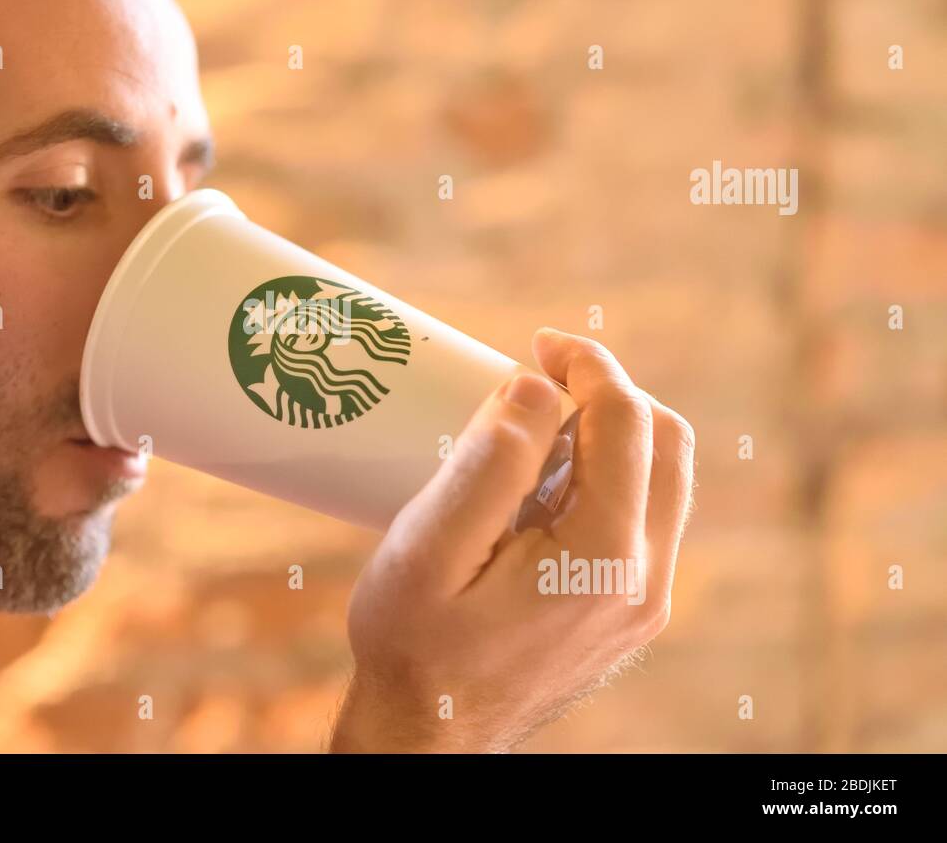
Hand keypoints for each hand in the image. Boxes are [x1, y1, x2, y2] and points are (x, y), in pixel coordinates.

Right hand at [329, 328, 694, 751]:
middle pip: (666, 443)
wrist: (430, 737)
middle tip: (541, 376)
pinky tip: (545, 487)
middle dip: (609, 391)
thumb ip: (489, 464)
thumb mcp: (429, 549)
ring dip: (614, 433)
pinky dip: (610, 478)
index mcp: (603, 558)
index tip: (539, 344)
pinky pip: (645, 519)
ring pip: (664, 481)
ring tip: (539, 429)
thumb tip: (537, 387)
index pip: (627, 422)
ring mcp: (645, 603)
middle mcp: (645, 581)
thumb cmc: (414, 646)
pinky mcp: (631, 614)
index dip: (587, 364)